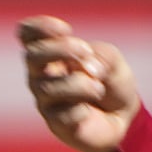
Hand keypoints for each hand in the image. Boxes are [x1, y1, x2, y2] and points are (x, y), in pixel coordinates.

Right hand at [17, 16, 139, 151]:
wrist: (124, 116)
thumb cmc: (110, 81)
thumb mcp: (114, 61)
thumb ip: (102, 55)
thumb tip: (87, 68)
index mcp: (49, 53)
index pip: (27, 34)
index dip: (40, 27)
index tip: (67, 29)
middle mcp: (40, 75)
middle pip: (32, 56)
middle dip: (61, 50)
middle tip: (86, 53)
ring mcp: (45, 100)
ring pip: (48, 88)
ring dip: (79, 84)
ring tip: (99, 88)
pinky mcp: (56, 124)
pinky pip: (62, 115)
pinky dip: (81, 110)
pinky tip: (89, 111)